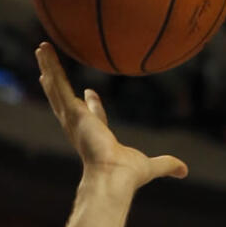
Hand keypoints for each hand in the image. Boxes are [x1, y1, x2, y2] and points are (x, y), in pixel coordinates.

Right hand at [36, 43, 187, 188]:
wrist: (114, 177)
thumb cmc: (128, 176)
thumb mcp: (151, 166)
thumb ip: (166, 165)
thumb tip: (184, 171)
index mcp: (98, 137)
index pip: (93, 117)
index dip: (91, 106)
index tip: (89, 94)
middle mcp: (81, 128)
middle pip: (66, 101)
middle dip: (58, 86)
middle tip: (49, 73)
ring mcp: (74, 119)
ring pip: (57, 89)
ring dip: (49, 69)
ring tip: (41, 49)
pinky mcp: (72, 112)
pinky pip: (59, 84)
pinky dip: (51, 67)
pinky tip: (44, 48)